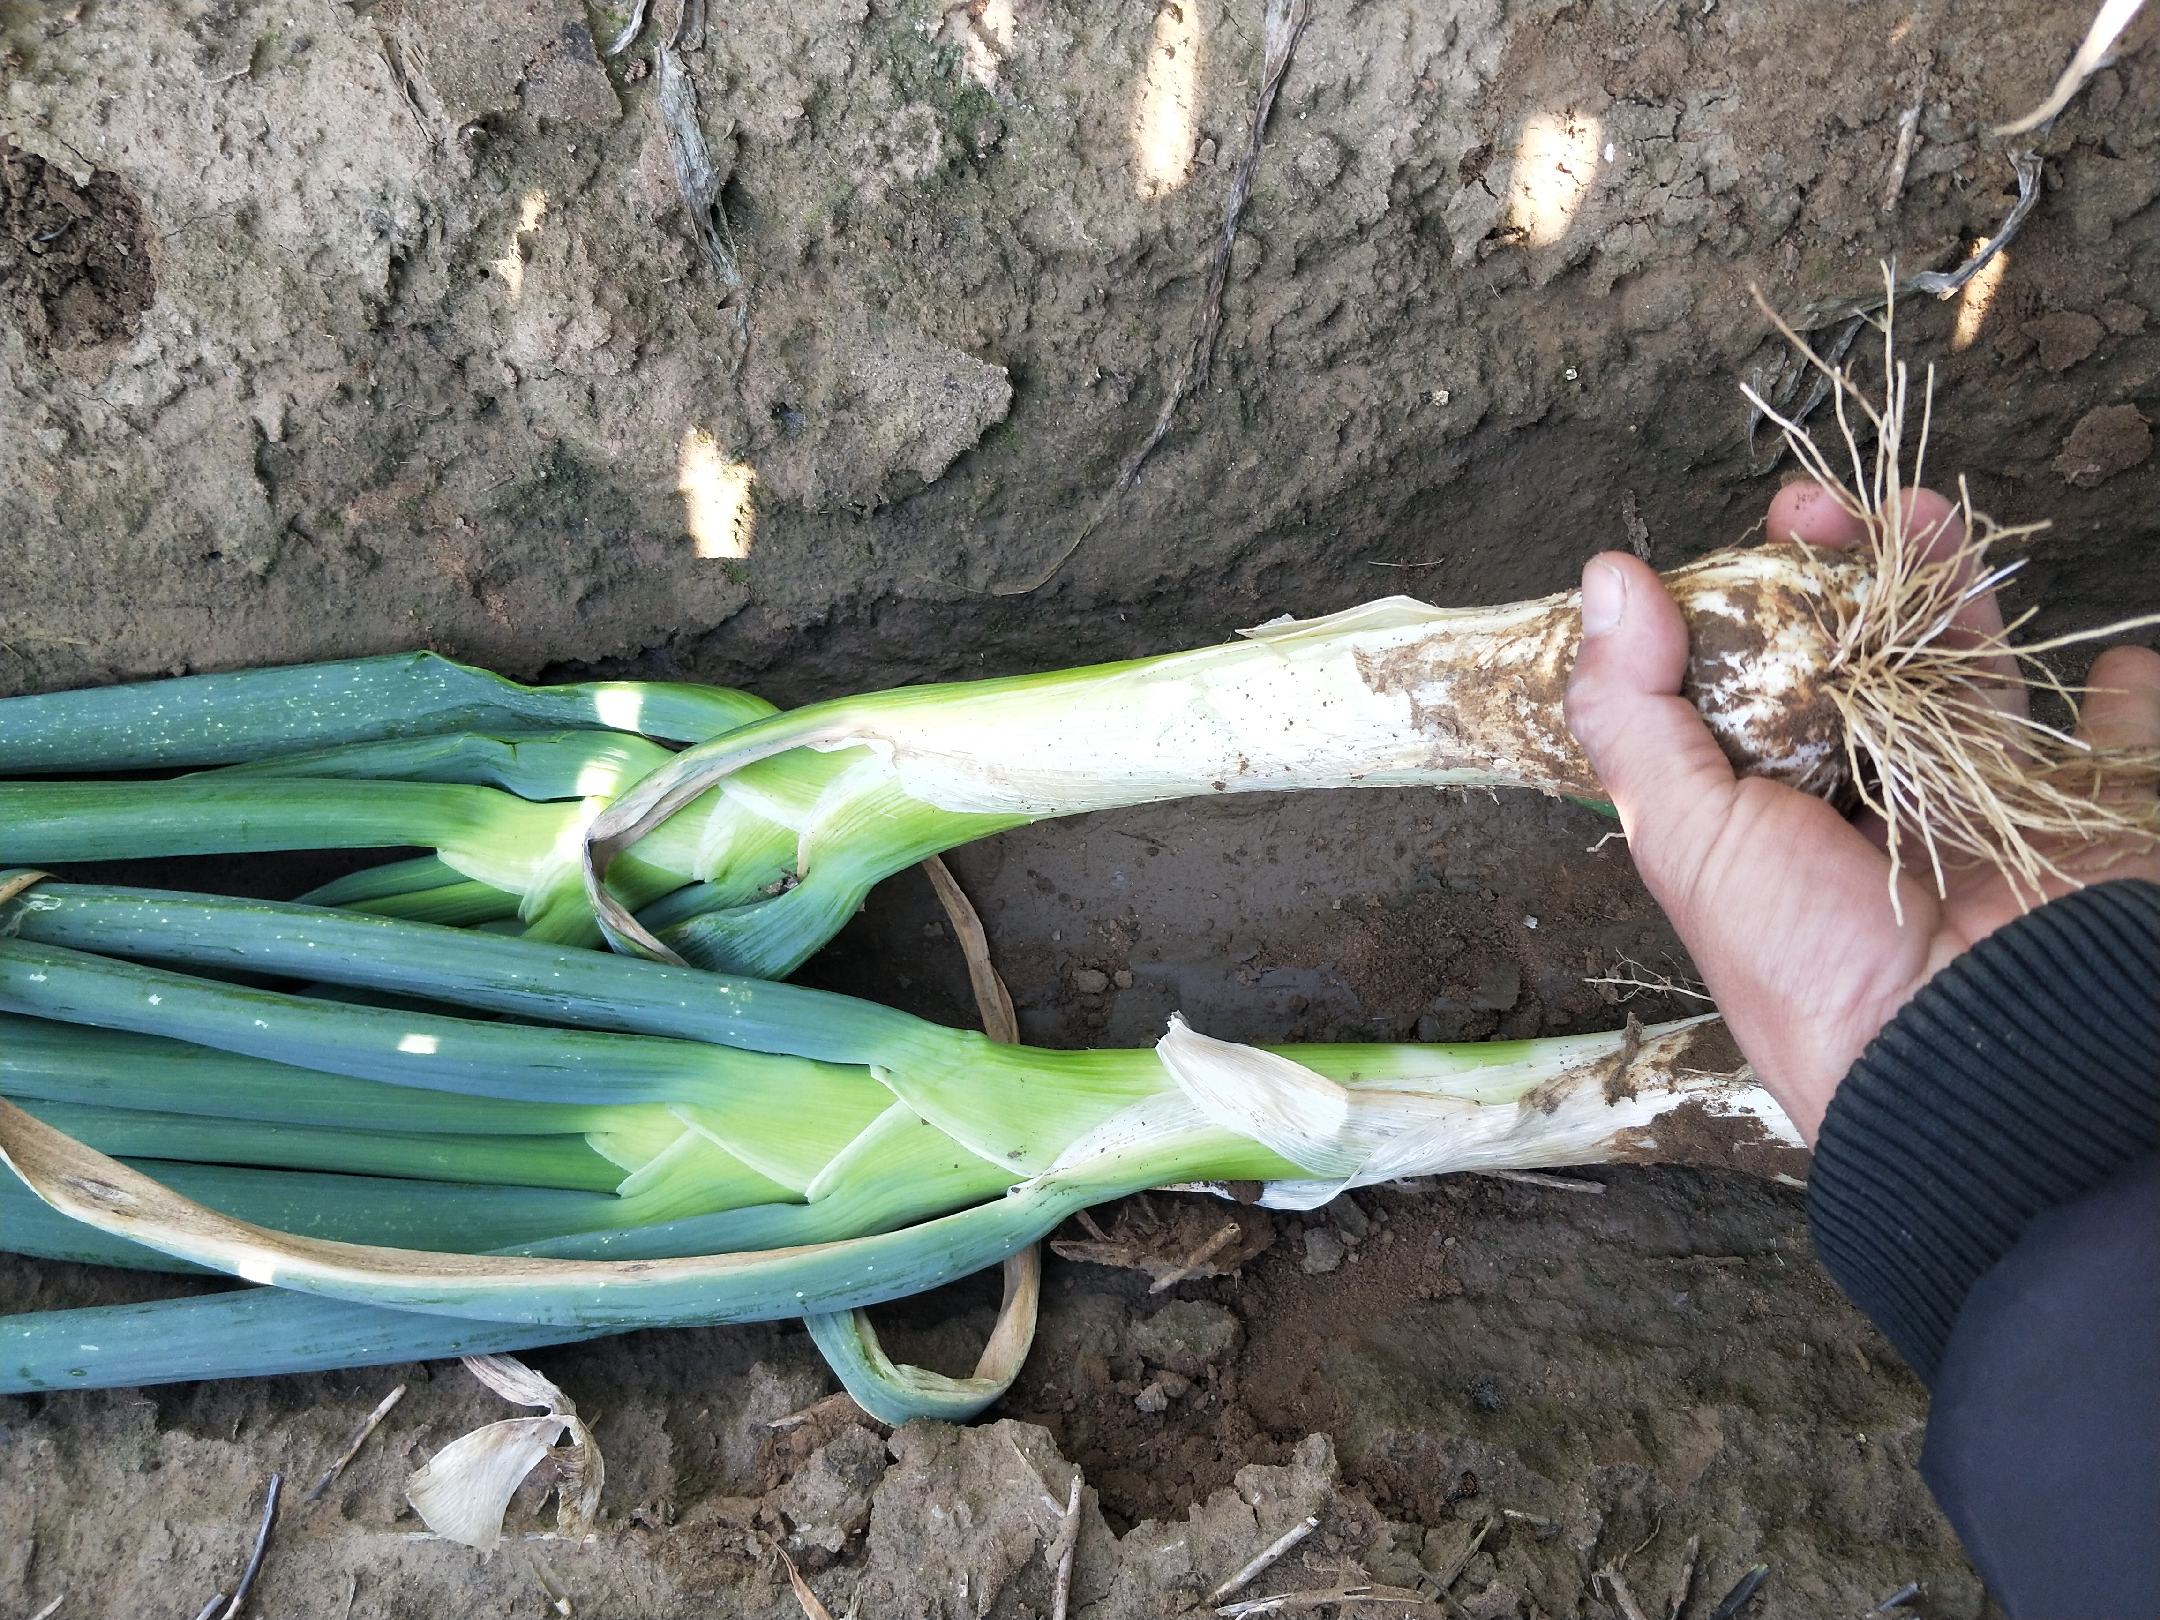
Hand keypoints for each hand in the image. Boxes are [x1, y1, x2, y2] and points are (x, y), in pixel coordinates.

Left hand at [1564, 483, 2159, 1141]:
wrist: (1969, 1056)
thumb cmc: (1810, 961)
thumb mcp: (1688, 835)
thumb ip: (1636, 711)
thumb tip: (1605, 578)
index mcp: (1774, 808)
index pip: (1763, 678)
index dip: (1759, 598)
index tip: (1767, 530)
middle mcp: (1871, 802)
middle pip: (1865, 658)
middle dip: (1850, 571)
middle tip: (1829, 505)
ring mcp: (1981, 808)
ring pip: (1972, 672)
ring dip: (1953, 588)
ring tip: (1926, 514)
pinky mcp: (2079, 816)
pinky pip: (2115, 745)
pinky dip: (2125, 705)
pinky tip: (2112, 665)